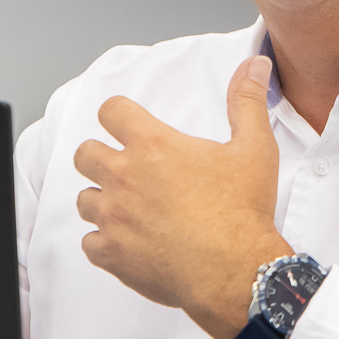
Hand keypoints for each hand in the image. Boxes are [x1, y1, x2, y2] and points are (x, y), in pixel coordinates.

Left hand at [74, 56, 288, 338]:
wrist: (236, 272)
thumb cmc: (243, 212)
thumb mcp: (254, 148)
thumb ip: (247, 102)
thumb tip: (254, 65)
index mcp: (153, 145)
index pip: (111, 110)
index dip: (119, 114)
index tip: (129, 125)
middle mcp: (124, 176)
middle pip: (86, 153)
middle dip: (101, 156)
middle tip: (127, 169)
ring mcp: (113, 217)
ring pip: (84, 199)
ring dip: (103, 201)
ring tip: (131, 209)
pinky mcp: (111, 253)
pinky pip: (89, 243)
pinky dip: (105, 242)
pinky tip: (130, 242)